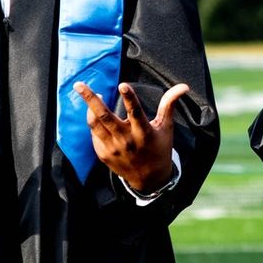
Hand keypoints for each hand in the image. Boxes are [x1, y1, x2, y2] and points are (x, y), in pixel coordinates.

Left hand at [75, 80, 189, 194]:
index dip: (129, 98)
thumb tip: (183, 86)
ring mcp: (112, 148)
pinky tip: (95, 113)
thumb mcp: (166, 127)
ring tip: (86, 93)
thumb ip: (169, 104)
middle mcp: (126, 140)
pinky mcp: (103, 154)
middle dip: (91, 99)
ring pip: (95, 124)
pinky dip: (93, 121)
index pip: (135, 112)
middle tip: (79, 84)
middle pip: (105, 116)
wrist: (149, 179)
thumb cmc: (159, 148)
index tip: (122, 84)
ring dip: (88, 107)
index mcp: (143, 132)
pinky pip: (94, 134)